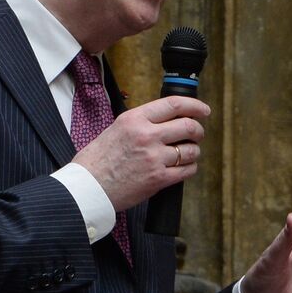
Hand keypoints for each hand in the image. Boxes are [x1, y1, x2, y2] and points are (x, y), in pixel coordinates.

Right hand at [72, 95, 208, 211]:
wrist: (88, 187)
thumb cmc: (98, 160)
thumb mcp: (117, 129)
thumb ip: (141, 123)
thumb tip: (166, 120)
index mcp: (135, 119)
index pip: (174, 105)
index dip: (194, 106)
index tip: (203, 110)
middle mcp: (146, 135)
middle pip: (189, 126)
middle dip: (198, 130)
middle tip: (196, 134)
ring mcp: (154, 157)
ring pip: (191, 150)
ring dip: (193, 151)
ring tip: (186, 154)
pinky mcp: (159, 178)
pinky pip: (188, 170)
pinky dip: (190, 168)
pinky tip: (182, 168)